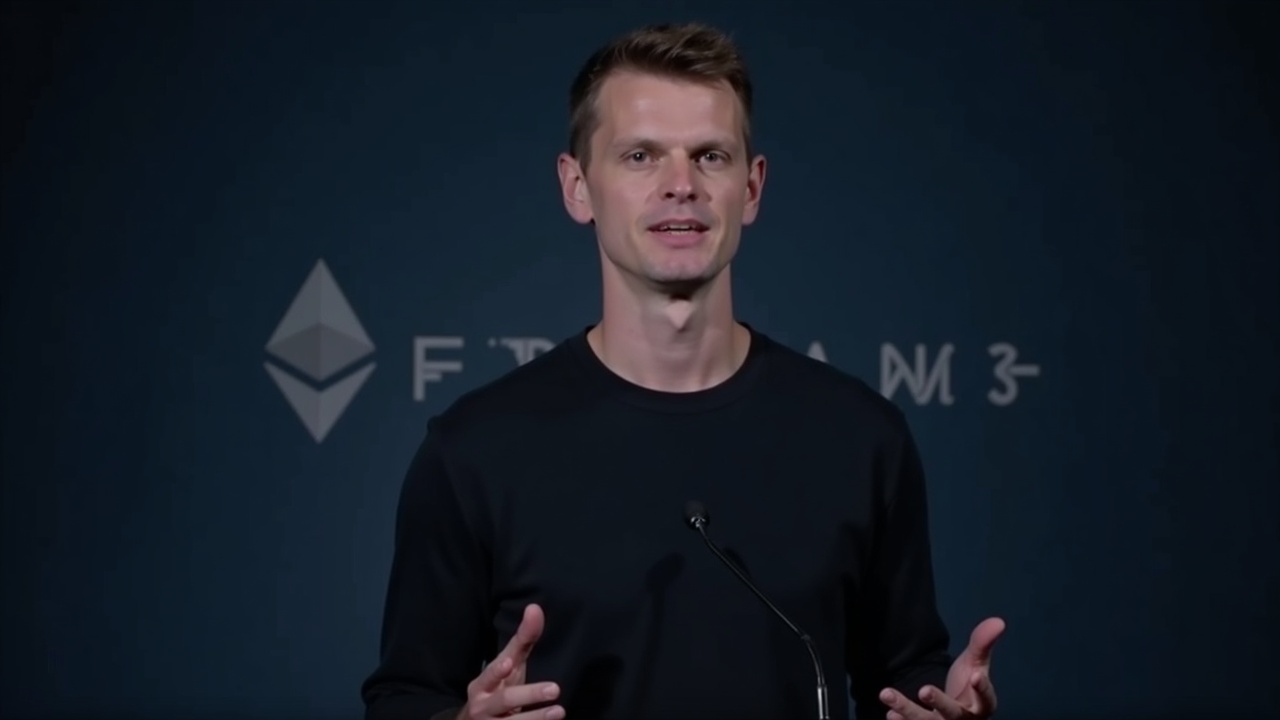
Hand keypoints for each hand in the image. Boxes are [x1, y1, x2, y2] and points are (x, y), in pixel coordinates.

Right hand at [458, 604, 564, 719]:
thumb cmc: (497, 689)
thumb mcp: (508, 666)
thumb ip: (522, 641)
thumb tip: (535, 608)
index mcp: (482, 685)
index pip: (489, 675)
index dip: (497, 672)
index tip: (509, 664)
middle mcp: (482, 706)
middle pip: (504, 700)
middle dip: (528, 695)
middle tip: (555, 688)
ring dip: (536, 718)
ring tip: (559, 712)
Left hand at [879, 617, 1003, 719]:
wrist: (951, 708)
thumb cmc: (967, 684)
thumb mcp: (975, 663)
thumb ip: (983, 643)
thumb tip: (999, 621)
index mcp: (982, 705)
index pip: (986, 699)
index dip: (982, 689)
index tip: (976, 676)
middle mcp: (963, 719)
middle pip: (953, 713)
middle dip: (939, 702)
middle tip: (924, 690)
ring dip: (907, 710)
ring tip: (887, 693)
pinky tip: (890, 713)